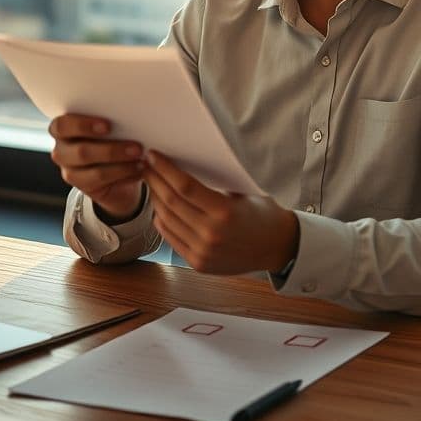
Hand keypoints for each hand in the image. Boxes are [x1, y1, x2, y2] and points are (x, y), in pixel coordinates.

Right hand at [49, 115, 144, 220]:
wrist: (113, 166)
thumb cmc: (110, 136)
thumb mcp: (109, 126)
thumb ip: (111, 121)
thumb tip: (133, 116)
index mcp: (63, 129)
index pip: (61, 126)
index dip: (82, 125)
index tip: (108, 126)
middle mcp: (61, 151)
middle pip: (80, 152)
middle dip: (112, 150)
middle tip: (137, 147)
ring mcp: (70, 172)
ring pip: (95, 172)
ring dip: (122, 165)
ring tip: (141, 159)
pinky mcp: (84, 188)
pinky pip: (104, 183)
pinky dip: (125, 175)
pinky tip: (139, 169)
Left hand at [143, 150, 298, 274]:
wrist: (276, 247)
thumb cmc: (261, 213)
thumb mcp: (243, 191)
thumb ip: (215, 181)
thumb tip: (184, 160)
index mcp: (225, 212)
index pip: (185, 186)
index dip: (165, 169)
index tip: (153, 156)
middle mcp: (211, 234)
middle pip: (171, 202)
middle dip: (155, 180)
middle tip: (145, 166)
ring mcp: (203, 251)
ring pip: (167, 220)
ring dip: (155, 199)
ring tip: (152, 183)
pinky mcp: (198, 263)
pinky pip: (171, 238)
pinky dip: (162, 220)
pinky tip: (159, 207)